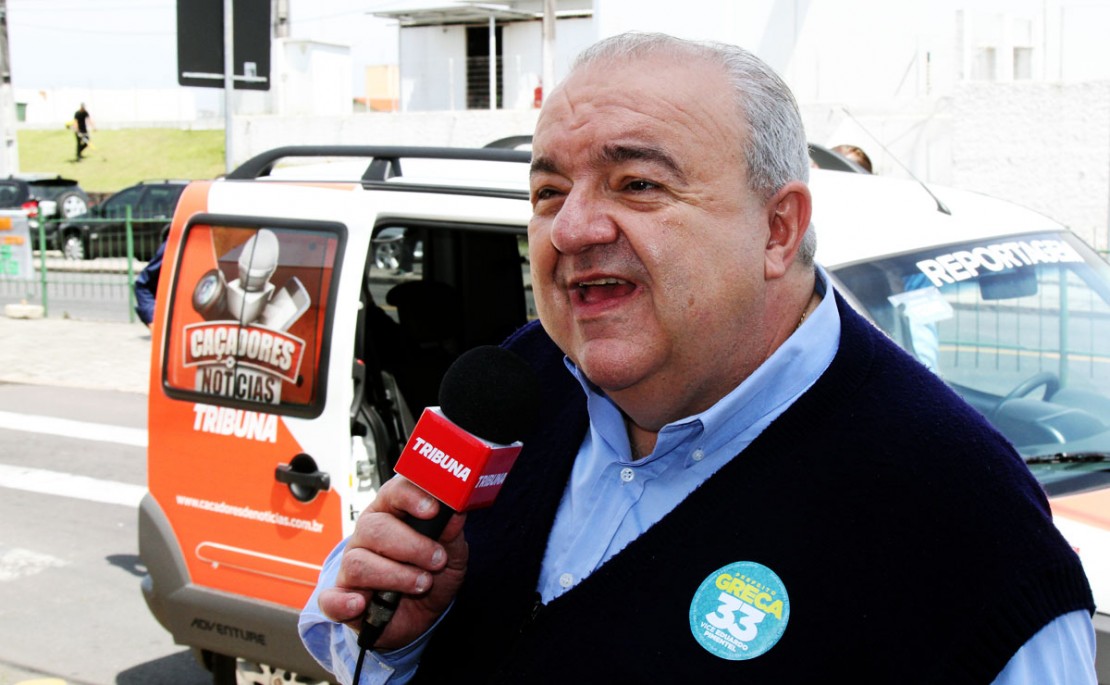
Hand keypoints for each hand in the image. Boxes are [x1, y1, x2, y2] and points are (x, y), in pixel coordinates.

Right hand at [316, 476, 467, 649]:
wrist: (423, 614)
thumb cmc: (432, 573)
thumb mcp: (452, 552)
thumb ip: (451, 532)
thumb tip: (455, 512)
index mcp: (392, 513)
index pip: (393, 492)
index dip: (410, 497)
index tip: (432, 509)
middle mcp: (367, 534)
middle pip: (374, 528)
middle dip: (411, 546)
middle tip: (437, 560)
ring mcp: (351, 565)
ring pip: (358, 563)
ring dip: (396, 576)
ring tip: (421, 584)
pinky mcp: (343, 598)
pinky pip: (332, 599)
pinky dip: (344, 603)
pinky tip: (361, 604)